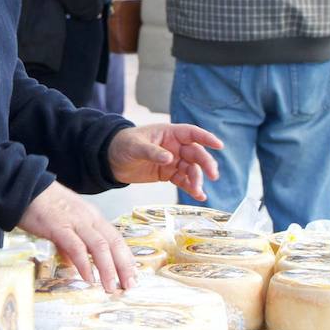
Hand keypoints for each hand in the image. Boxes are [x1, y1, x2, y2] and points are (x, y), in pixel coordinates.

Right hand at [17, 182, 134, 291]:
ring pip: (99, 247)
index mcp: (92, 217)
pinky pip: (76, 247)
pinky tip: (88, 278)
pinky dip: (84, 264)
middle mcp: (89, 218)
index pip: (115, 239)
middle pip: (113, 243)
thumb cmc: (42, 204)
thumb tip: (75, 264)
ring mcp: (75, 221)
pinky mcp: (59, 226)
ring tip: (111, 287)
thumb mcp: (64, 223)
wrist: (23, 186)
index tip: (132, 275)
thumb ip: (71, 243)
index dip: (126, 258)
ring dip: (108, 269)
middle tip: (129, 286)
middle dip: (123, 266)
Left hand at [106, 123, 222, 200]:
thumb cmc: (123, 145)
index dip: (206, 138)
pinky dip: (191, 188)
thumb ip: (152, 152)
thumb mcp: (135, 146)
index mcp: (169, 133)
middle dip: (205, 164)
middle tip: (212, 175)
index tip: (218, 145)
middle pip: (196, 154)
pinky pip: (183, 180)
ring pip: (191, 169)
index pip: (191, 133)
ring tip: (198, 191)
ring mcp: (173, 161)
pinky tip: (198, 196)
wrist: (111, 160)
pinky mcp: (168, 174)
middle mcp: (175, 146)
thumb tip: (169, 158)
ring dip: (197, 179)